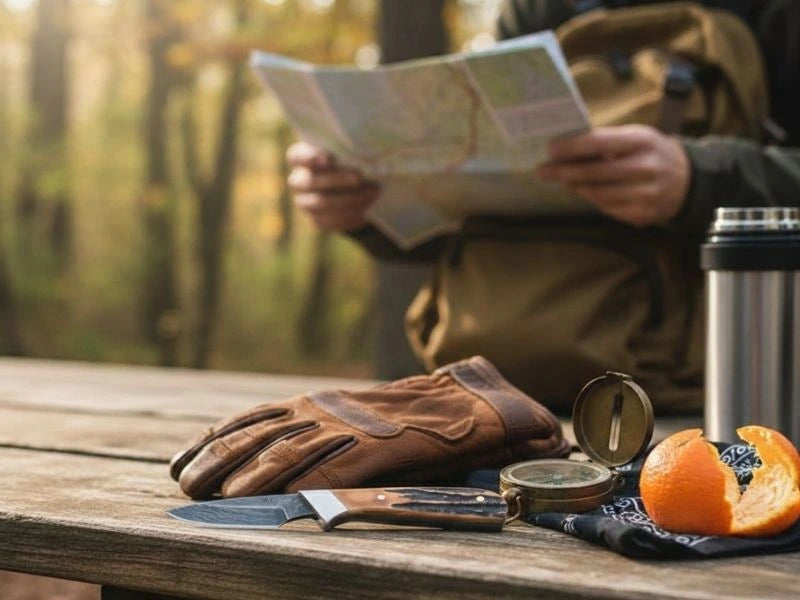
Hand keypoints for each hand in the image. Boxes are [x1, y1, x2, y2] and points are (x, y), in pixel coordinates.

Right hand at [286, 141, 378, 231]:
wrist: (351, 188)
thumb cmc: (347, 160)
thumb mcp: (345, 151)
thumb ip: (346, 150)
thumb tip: (364, 150)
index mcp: (299, 159)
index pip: (296, 157)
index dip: (310, 157)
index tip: (328, 158)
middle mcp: (297, 181)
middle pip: (311, 182)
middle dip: (337, 180)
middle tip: (359, 177)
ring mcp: (305, 203)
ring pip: (321, 203)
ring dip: (349, 199)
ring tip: (372, 193)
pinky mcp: (317, 220)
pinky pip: (331, 221)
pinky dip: (351, 215)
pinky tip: (367, 209)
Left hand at [536, 125, 689, 226]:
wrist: (688, 181)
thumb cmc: (651, 154)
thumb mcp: (636, 138)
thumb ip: (606, 142)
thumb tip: (566, 150)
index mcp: (641, 141)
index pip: (598, 143)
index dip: (571, 147)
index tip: (550, 150)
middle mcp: (645, 166)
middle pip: (594, 173)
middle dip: (563, 172)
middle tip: (543, 171)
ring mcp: (645, 193)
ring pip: (597, 194)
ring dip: (576, 187)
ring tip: (565, 181)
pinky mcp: (643, 214)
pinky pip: (607, 208)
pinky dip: (594, 200)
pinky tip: (589, 192)